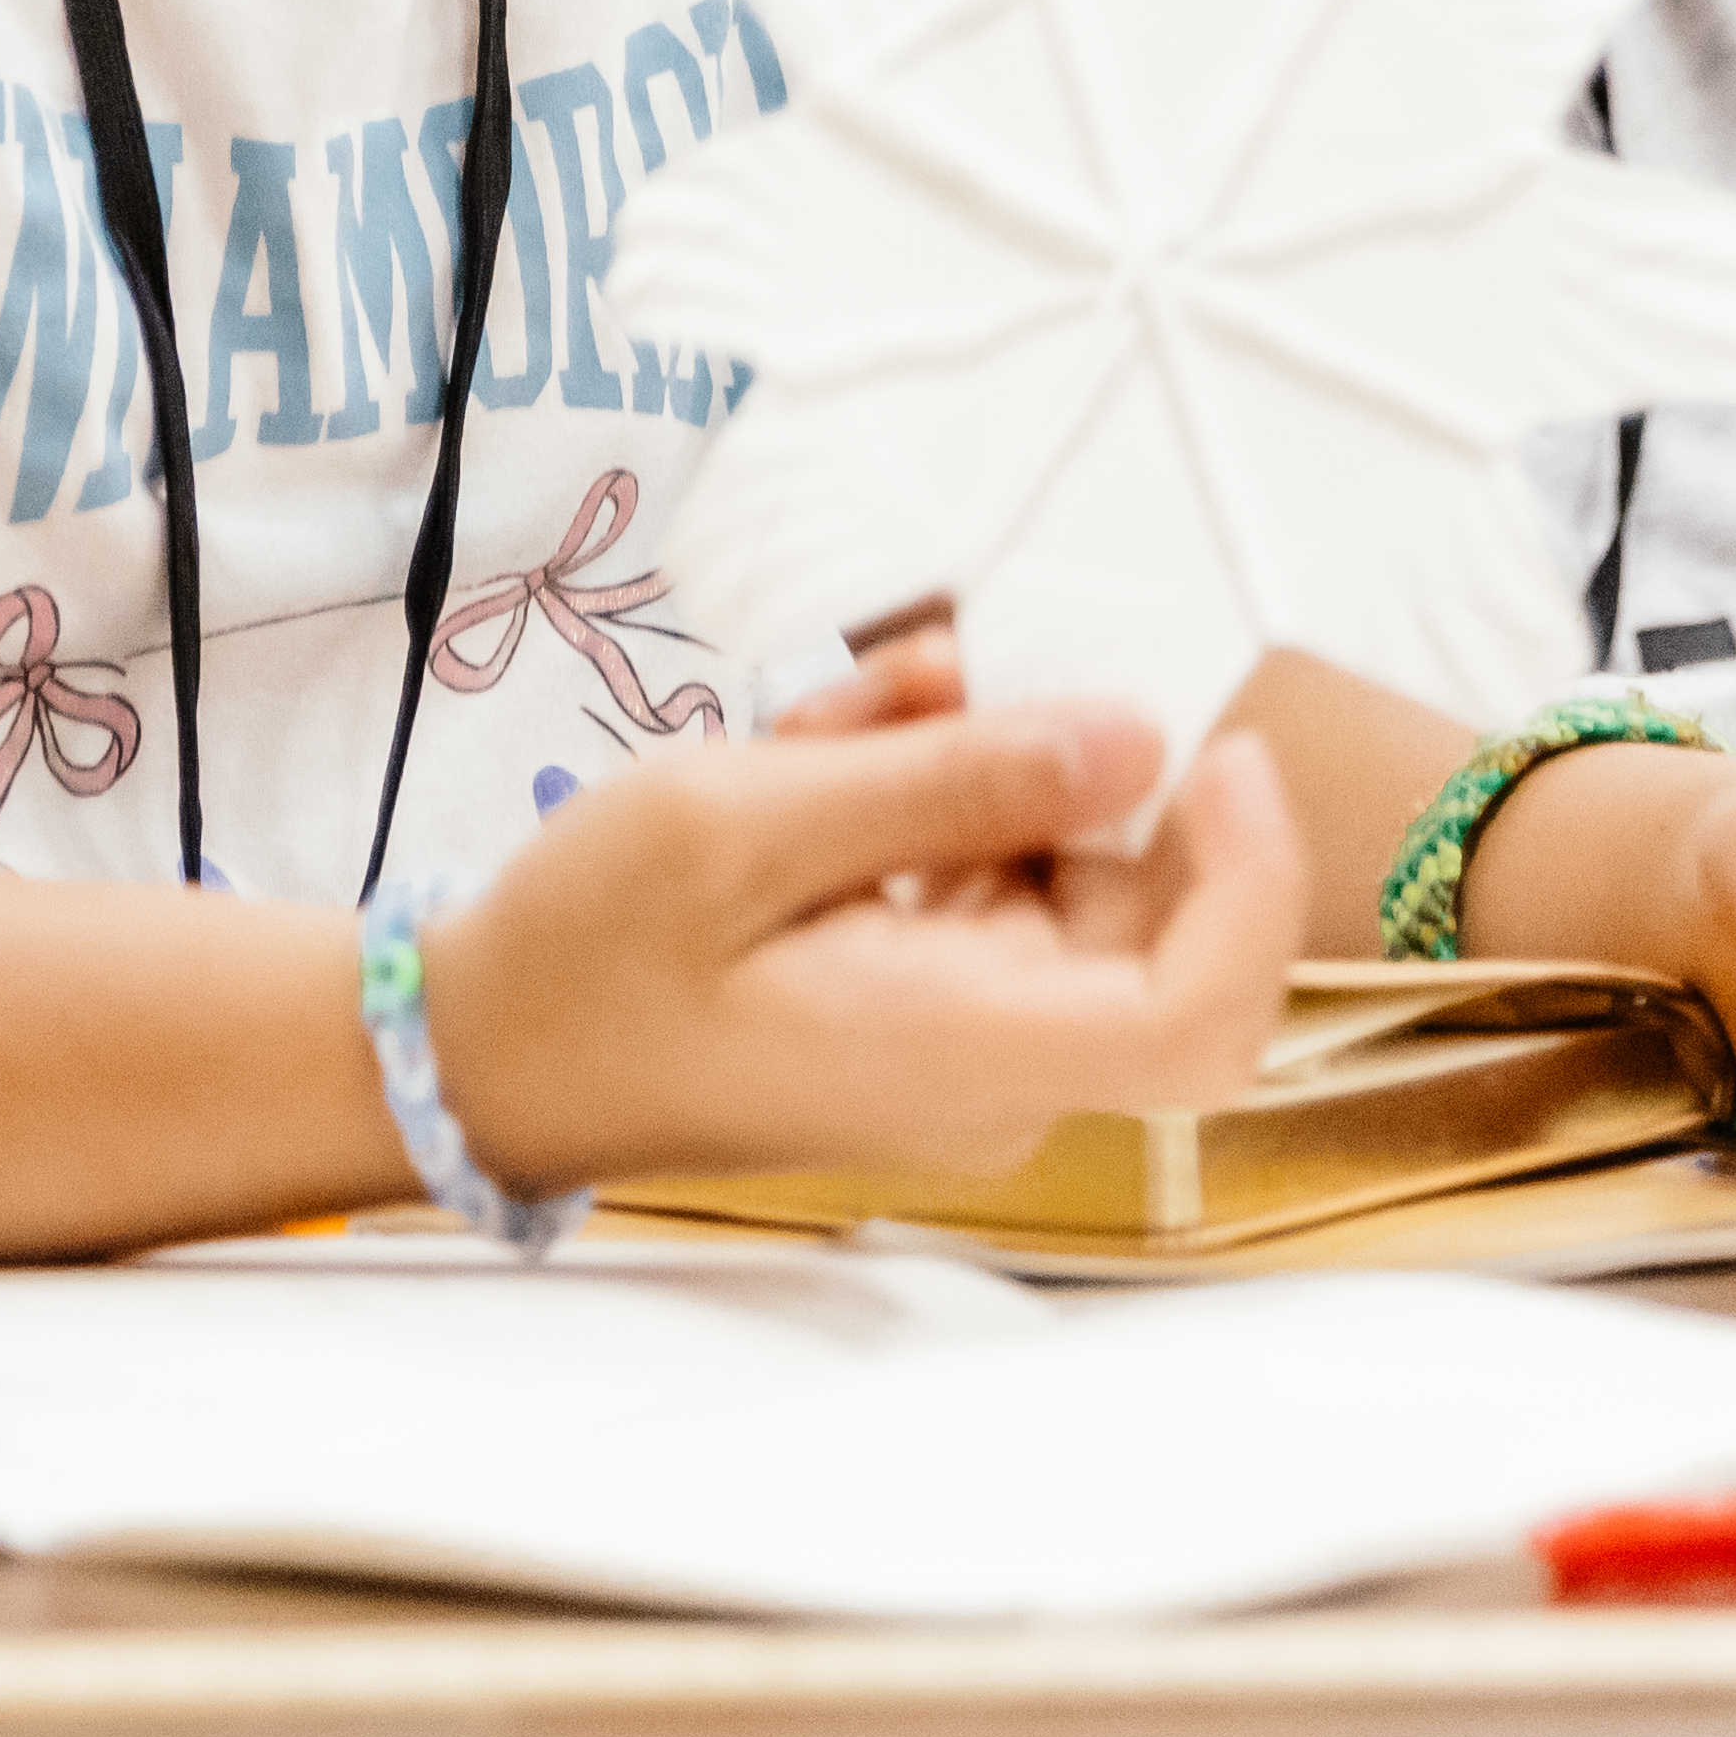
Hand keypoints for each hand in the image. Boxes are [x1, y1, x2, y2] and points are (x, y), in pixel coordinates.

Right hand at [411, 677, 1307, 1193]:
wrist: (484, 1051)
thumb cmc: (589, 951)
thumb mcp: (743, 824)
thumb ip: (946, 782)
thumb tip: (1134, 738)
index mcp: (962, 1050)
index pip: (1202, 1012)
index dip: (1252, 880)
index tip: (1214, 742)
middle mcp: (992, 1070)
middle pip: (1137, 916)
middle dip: (1064, 769)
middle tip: (942, 666)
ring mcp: (962, 1047)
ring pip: (1051, 880)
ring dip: (968, 769)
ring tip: (836, 706)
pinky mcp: (924, 1014)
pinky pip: (980, 891)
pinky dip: (921, 807)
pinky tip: (821, 749)